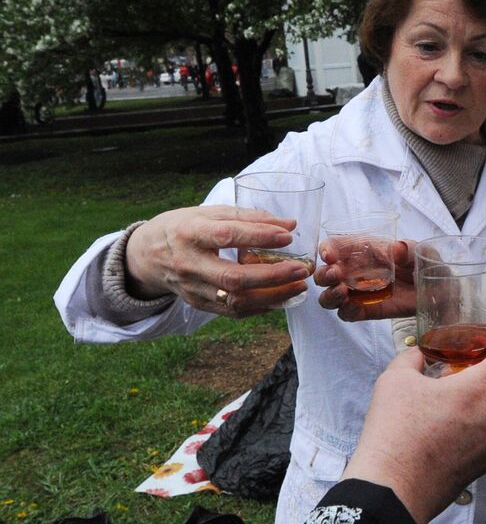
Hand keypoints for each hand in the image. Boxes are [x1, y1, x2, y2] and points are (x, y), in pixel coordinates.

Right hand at [124, 206, 311, 315]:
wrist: (146, 255)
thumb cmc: (185, 227)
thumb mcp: (209, 213)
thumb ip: (249, 217)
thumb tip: (289, 223)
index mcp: (189, 233)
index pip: (226, 236)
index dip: (258, 236)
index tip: (287, 236)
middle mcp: (188, 263)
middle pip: (232, 276)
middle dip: (272, 275)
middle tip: (301, 269)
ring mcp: (192, 288)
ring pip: (234, 300)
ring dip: (272, 296)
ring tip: (298, 286)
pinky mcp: (197, 303)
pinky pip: (232, 311)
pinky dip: (260, 307)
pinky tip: (281, 298)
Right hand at [314, 239, 416, 320]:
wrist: (438, 290)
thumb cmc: (424, 264)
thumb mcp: (420, 252)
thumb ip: (409, 250)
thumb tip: (397, 248)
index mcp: (362, 251)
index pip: (334, 247)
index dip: (326, 250)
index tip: (329, 255)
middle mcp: (355, 272)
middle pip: (325, 274)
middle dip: (324, 275)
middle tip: (336, 275)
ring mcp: (358, 293)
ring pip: (329, 296)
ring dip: (329, 294)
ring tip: (342, 292)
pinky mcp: (367, 310)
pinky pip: (347, 314)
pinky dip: (345, 311)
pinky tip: (354, 307)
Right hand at [343, 339, 485, 523]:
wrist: (394, 489)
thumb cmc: (396, 432)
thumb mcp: (396, 379)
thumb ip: (412, 358)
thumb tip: (418, 355)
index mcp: (483, 387)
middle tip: (466, 368)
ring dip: (482, 401)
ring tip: (453, 400)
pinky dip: (478, 424)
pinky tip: (450, 427)